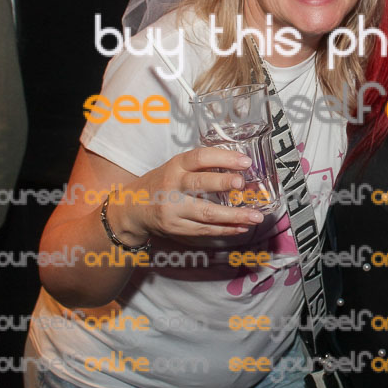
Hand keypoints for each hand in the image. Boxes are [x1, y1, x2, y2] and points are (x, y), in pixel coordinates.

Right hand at [106, 147, 264, 244]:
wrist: (131, 209)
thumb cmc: (161, 183)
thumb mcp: (176, 167)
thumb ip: (202, 166)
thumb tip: (239, 167)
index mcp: (175, 166)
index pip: (200, 158)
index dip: (223, 158)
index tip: (245, 161)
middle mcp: (172, 186)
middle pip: (200, 184)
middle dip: (223, 183)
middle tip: (243, 184)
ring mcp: (172, 210)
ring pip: (205, 213)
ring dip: (233, 216)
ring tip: (255, 217)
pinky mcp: (175, 228)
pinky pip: (204, 230)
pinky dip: (225, 229)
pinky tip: (242, 227)